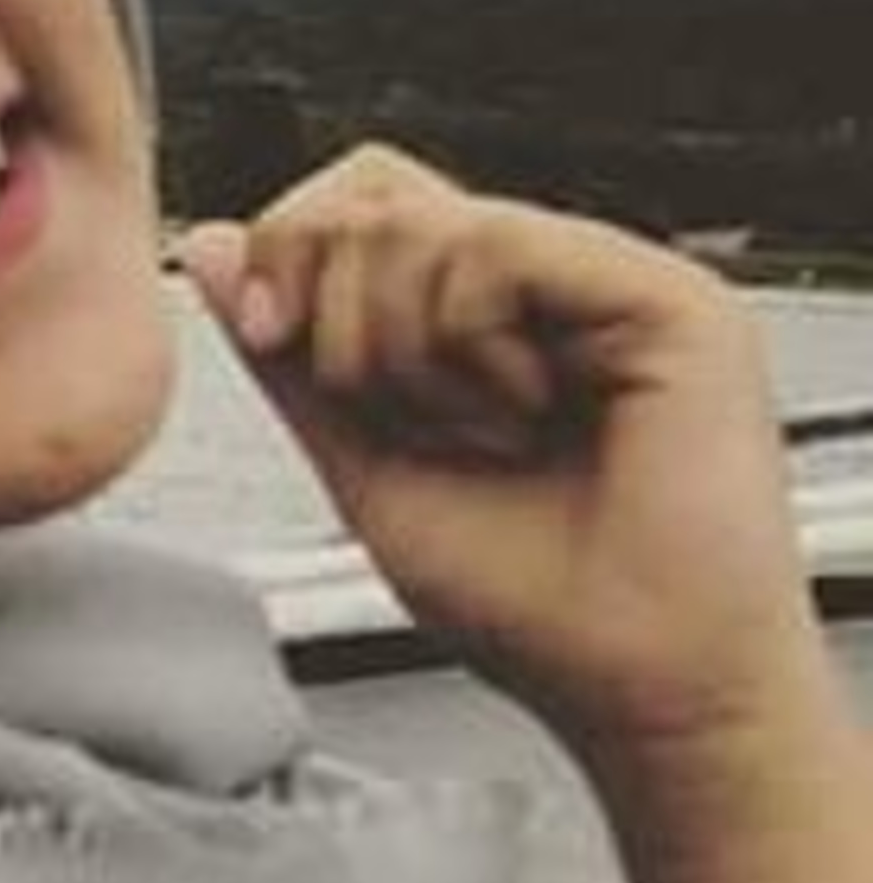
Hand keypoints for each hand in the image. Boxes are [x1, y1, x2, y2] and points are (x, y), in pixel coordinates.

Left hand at [179, 146, 828, 770]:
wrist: (639, 691)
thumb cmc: (530, 606)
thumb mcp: (364, 463)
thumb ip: (290, 355)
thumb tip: (216, 247)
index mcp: (484, 314)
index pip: (357, 203)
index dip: (286, 251)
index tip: (271, 336)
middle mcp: (548, 282)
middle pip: (369, 190)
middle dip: (330, 308)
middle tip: (393, 412)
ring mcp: (609, 280)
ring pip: (417, 220)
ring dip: (401, 350)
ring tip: (484, 434)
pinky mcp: (666, 296)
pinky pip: (496, 247)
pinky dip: (468, 344)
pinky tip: (528, 417)